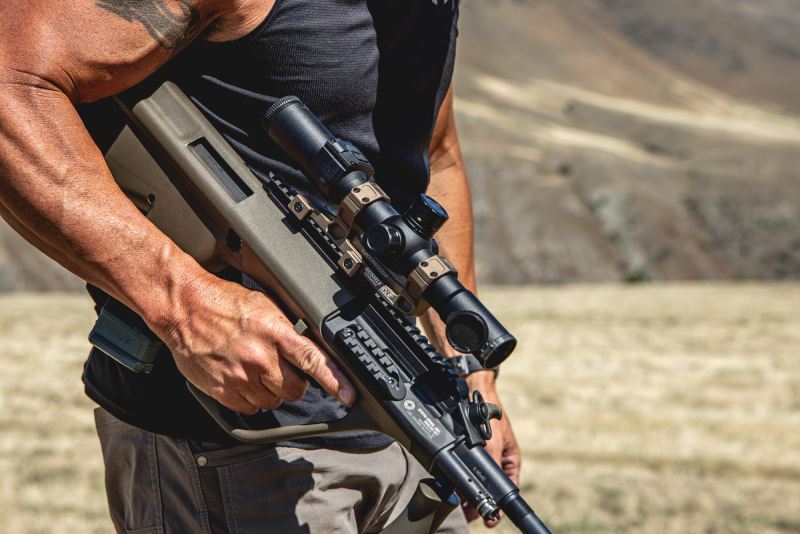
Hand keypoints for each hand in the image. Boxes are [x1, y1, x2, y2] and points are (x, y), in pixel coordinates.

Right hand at [152, 272, 355, 413]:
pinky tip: (242, 378)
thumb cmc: (224, 303)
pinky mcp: (223, 390)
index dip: (336, 382)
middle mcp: (260, 356)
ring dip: (271, 390)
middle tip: (283, 369)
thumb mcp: (266, 306)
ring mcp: (240, 376)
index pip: (314, 361)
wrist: (185, 307)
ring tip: (256, 368)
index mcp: (275, 332)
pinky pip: (250, 408)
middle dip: (295, 383)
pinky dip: (250, 398)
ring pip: (273, 401)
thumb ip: (289, 330)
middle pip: (295, 389)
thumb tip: (312, 348)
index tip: (350, 396)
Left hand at [462, 372, 520, 528]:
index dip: (498, 507)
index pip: (506, 490)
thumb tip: (484, 488)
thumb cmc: (489, 414)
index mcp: (509, 461)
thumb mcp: (493, 442)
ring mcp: (482, 456)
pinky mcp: (466, 450)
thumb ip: (490, 465)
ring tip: (459, 503)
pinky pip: (463, 469)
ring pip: (474, 481)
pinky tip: (451, 482)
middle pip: (488, 488)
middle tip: (468, 513)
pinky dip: (458, 477)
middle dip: (478, 502)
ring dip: (467, 492)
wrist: (472, 390)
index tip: (490, 520)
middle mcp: (496, 461)